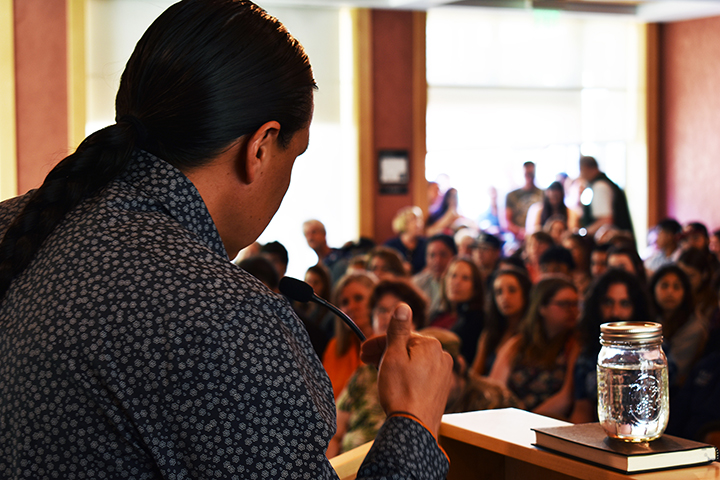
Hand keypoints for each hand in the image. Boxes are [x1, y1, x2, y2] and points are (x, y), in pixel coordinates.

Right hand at [361, 303, 452, 436]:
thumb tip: (403, 306)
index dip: (378, 342)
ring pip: (413, 362)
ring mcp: (444, 374)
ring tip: (379, 374)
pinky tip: (395, 384)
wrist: (414, 429)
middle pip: (407, 348)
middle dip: (385, 353)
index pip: (399, 336)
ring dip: (394, 364)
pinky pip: (421, 375)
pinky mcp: (442, 389)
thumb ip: (397, 329)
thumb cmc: (401, 392)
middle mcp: (442, 356)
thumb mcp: (393, 356)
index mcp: (430, 344)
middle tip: (365, 361)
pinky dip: (407, 375)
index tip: (363, 352)